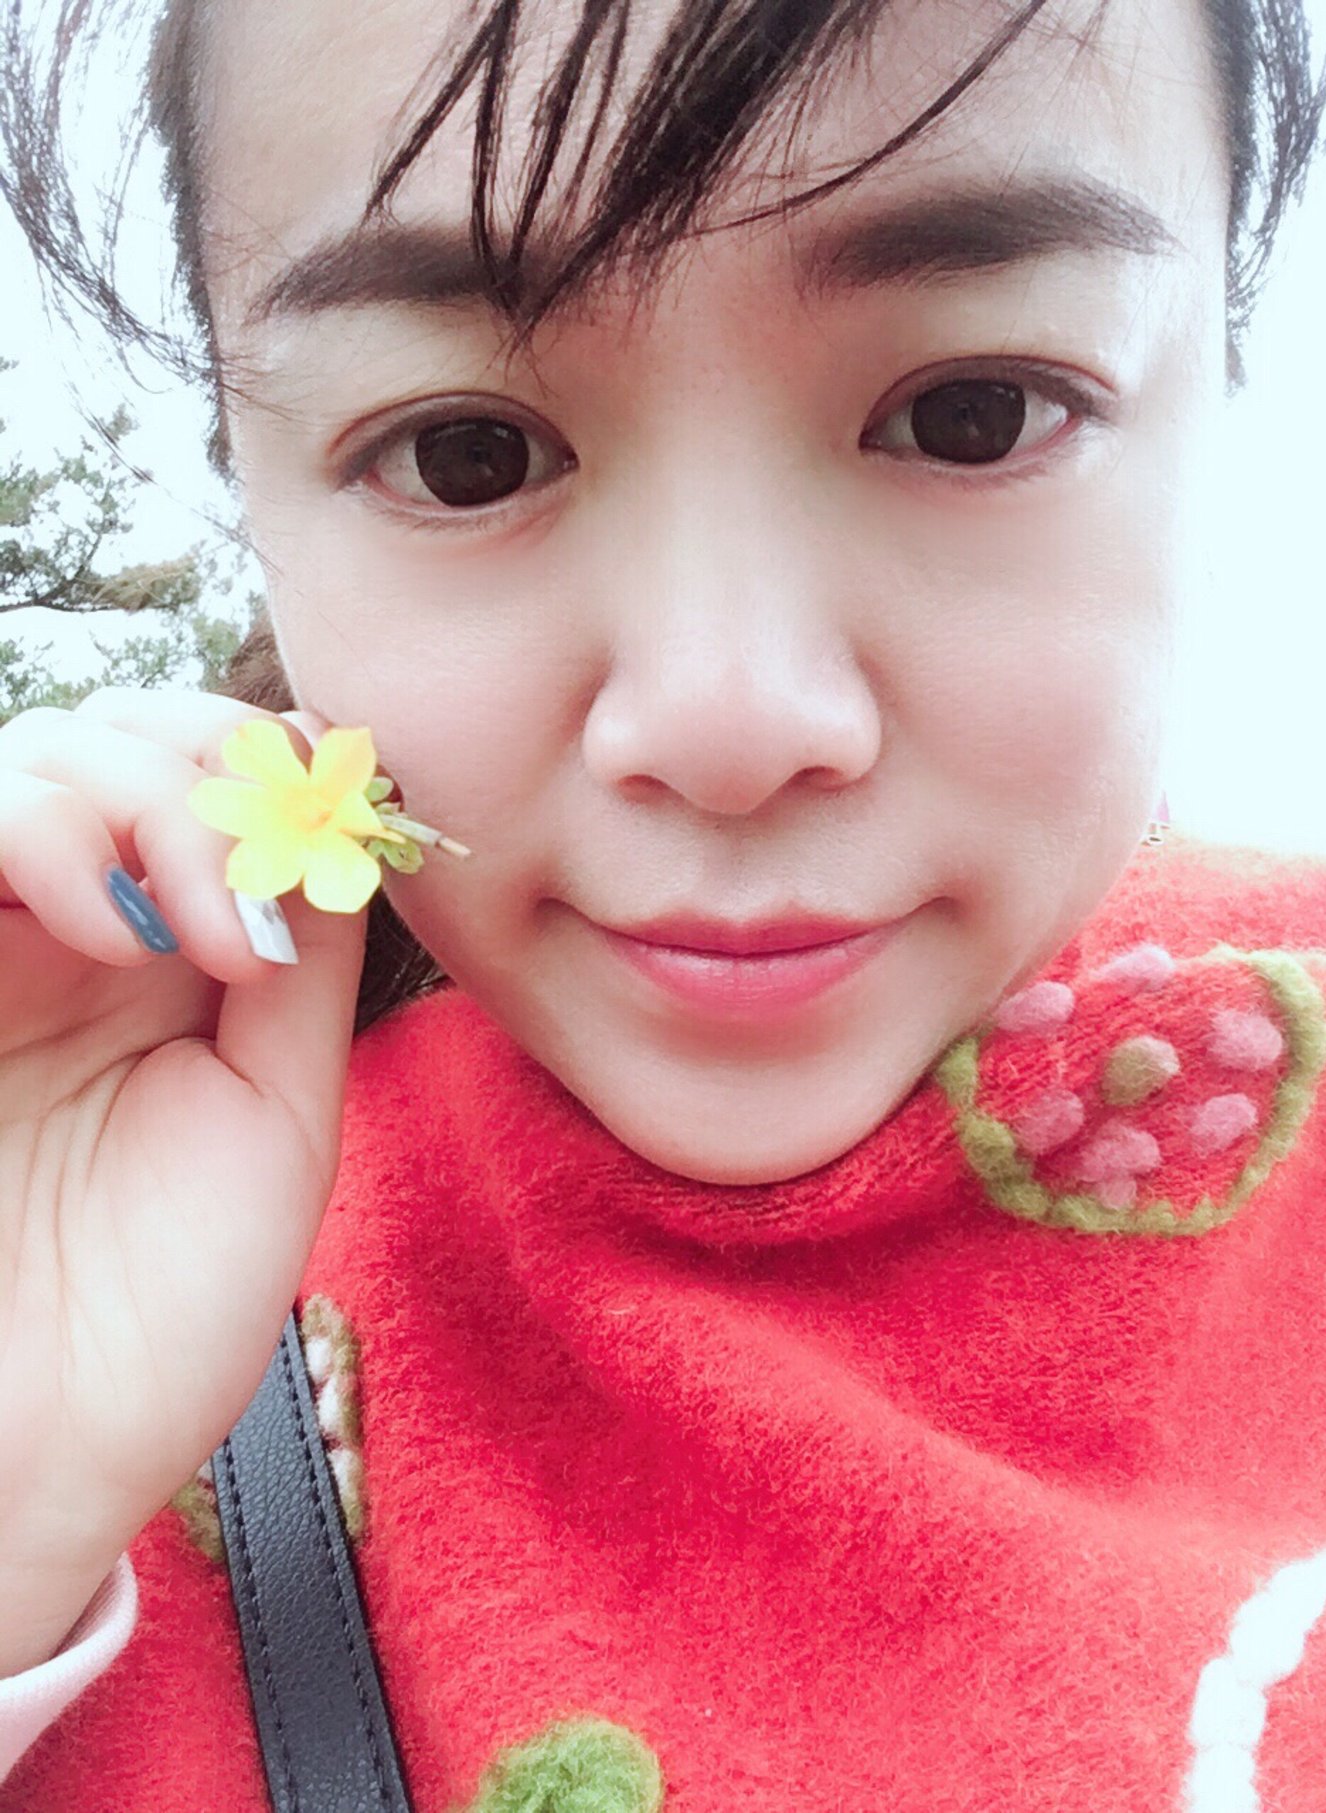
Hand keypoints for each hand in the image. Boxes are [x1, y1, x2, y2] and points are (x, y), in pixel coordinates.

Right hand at [0, 688, 366, 1674]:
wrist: (26, 1457)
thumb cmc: (154, 1313)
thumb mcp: (277, 1113)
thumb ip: (302, 959)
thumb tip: (335, 813)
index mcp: (162, 961)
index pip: (211, 777)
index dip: (276, 770)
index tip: (334, 833)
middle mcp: (64, 933)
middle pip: (128, 735)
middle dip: (213, 769)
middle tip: (257, 892)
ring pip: (45, 756)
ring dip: (143, 802)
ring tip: (197, 938)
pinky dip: (46, 832)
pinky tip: (108, 926)